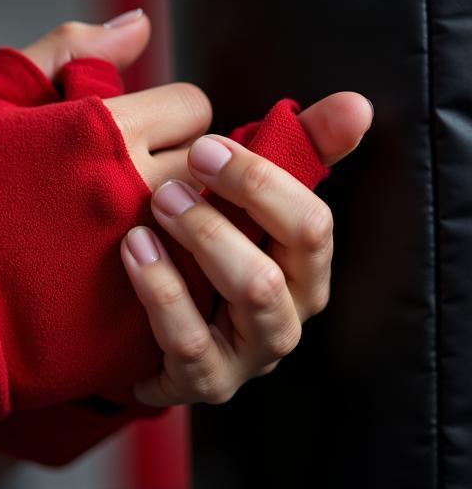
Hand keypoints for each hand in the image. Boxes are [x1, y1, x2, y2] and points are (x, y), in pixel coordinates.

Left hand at [119, 93, 369, 405]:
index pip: (311, 223)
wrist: (137, 333)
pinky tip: (133, 252)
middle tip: (173, 179)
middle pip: (283, 263)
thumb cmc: (200, 253)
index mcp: (303, 270)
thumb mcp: (240, 204)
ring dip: (202, 244)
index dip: (262, 180)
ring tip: (153, 210)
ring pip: (247, 299)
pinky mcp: (201, 384)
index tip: (206, 145)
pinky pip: (188, 344)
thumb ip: (295, 150)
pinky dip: (161, 292)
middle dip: (228, 213)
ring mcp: (247, 357)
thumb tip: (355, 104)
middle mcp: (285, 317)